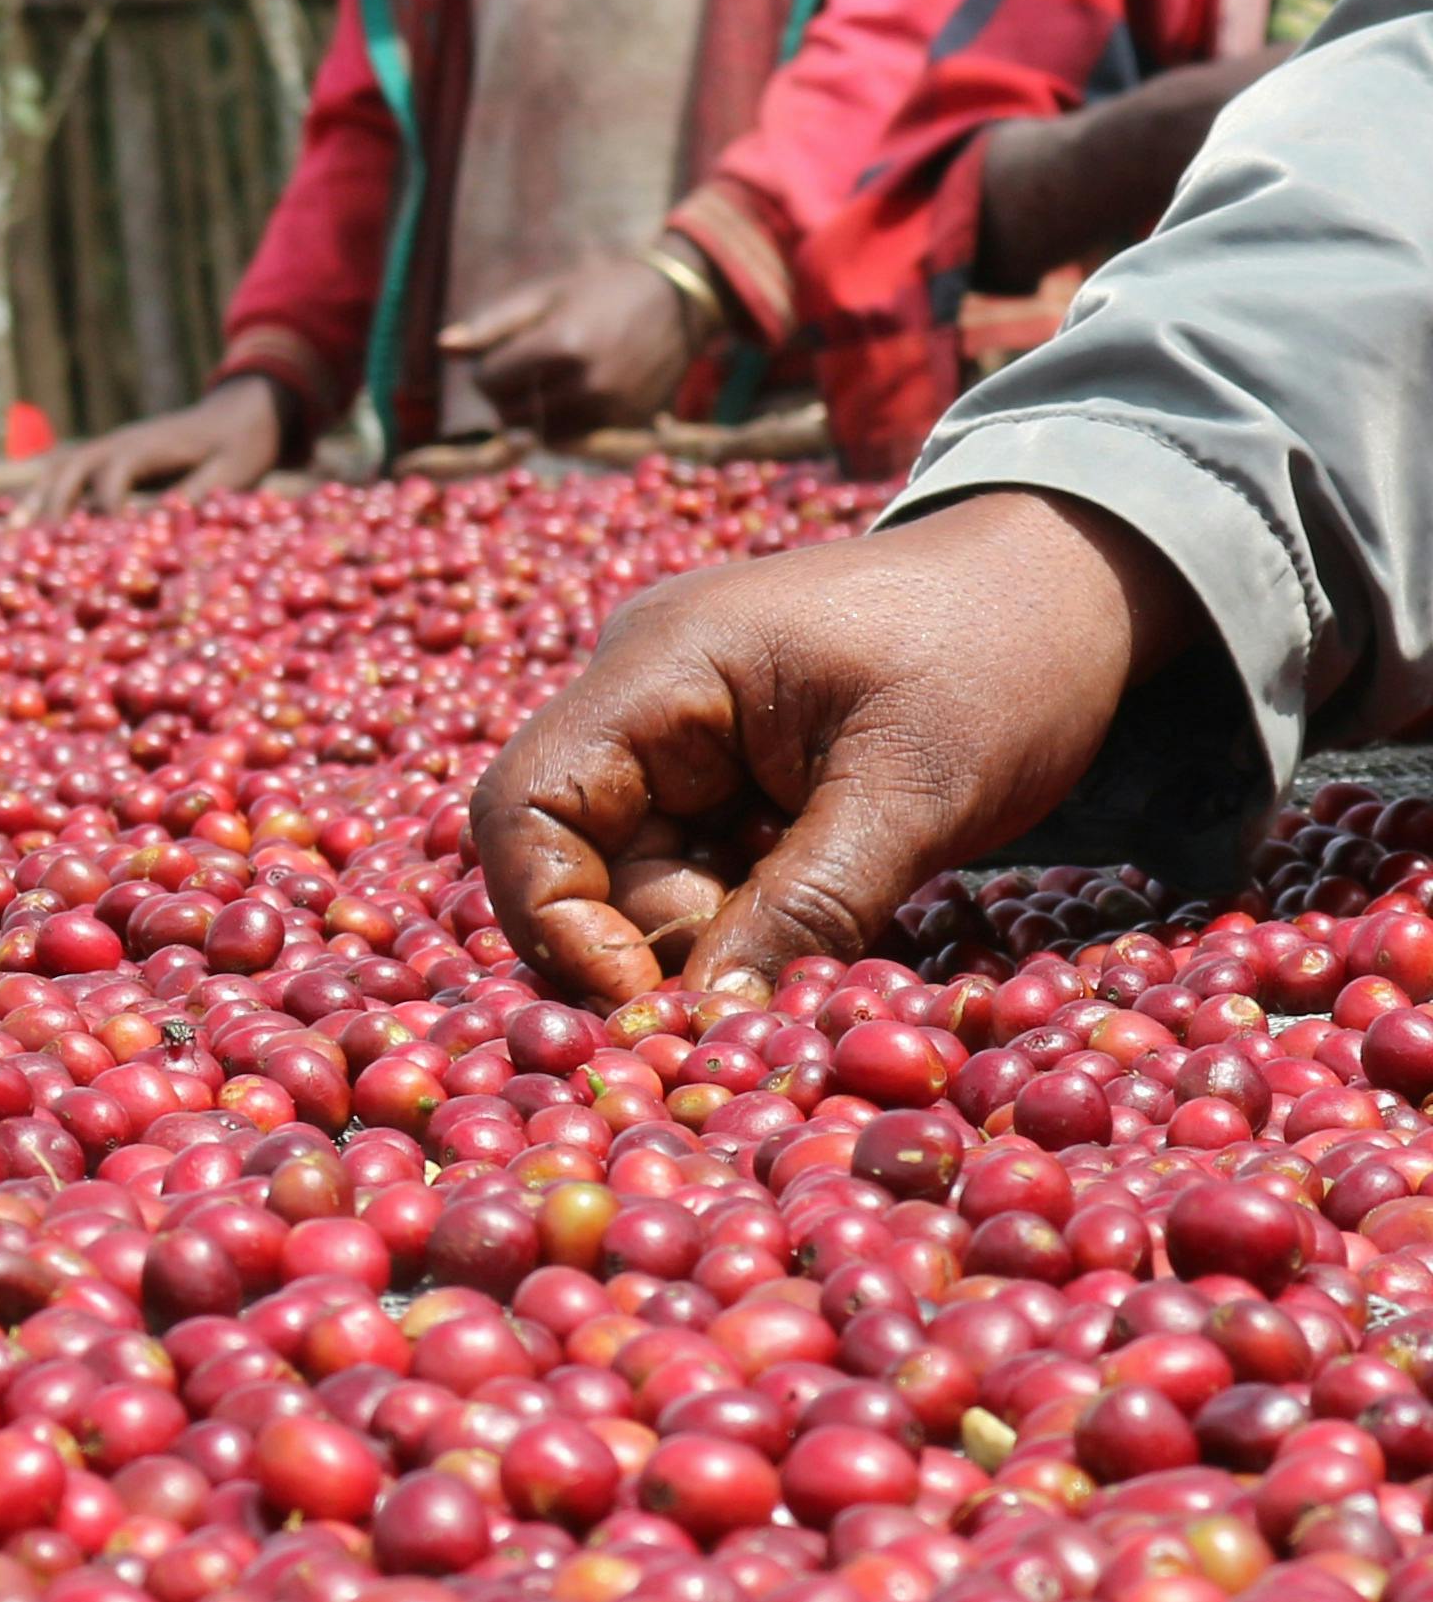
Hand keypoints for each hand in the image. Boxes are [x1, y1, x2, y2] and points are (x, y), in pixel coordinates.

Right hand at [16, 377, 289, 521]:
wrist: (240, 410)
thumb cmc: (240, 446)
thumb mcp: (233, 475)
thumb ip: (197, 499)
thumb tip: (160, 531)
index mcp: (150, 445)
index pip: (114, 474)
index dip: (106, 508)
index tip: (104, 548)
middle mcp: (120, 442)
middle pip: (72, 469)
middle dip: (55, 507)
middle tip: (43, 550)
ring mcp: (109, 447)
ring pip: (60, 469)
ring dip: (38, 500)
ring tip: (15, 537)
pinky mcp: (107, 458)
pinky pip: (65, 474)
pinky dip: (42, 496)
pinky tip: (23, 525)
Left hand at [444, 249, 704, 441]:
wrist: (679, 299)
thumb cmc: (601, 289)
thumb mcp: (545, 294)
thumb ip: (493, 324)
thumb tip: (442, 347)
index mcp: (559, 344)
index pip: (490, 380)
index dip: (486, 371)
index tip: (499, 358)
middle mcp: (587, 381)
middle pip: (512, 413)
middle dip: (503, 399)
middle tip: (517, 377)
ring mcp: (612, 406)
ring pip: (543, 433)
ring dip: (532, 417)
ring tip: (542, 388)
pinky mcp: (630, 422)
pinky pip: (578, 438)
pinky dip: (565, 424)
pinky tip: (572, 396)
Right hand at [471, 490, 1195, 1006]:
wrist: (1075, 578)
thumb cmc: (1002, 658)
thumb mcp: (915, 793)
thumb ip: (807, 906)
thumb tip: (711, 1023)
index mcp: (660, 667)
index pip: (526, 808)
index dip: (554, 921)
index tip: (644, 1007)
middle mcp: (641, 694)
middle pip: (575, 855)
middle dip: (648, 945)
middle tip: (745, 1012)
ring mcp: (680, 730)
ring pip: (639, 875)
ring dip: (707, 940)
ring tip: (806, 969)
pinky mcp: (727, 767)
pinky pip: (697, 866)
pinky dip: (743, 918)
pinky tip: (813, 932)